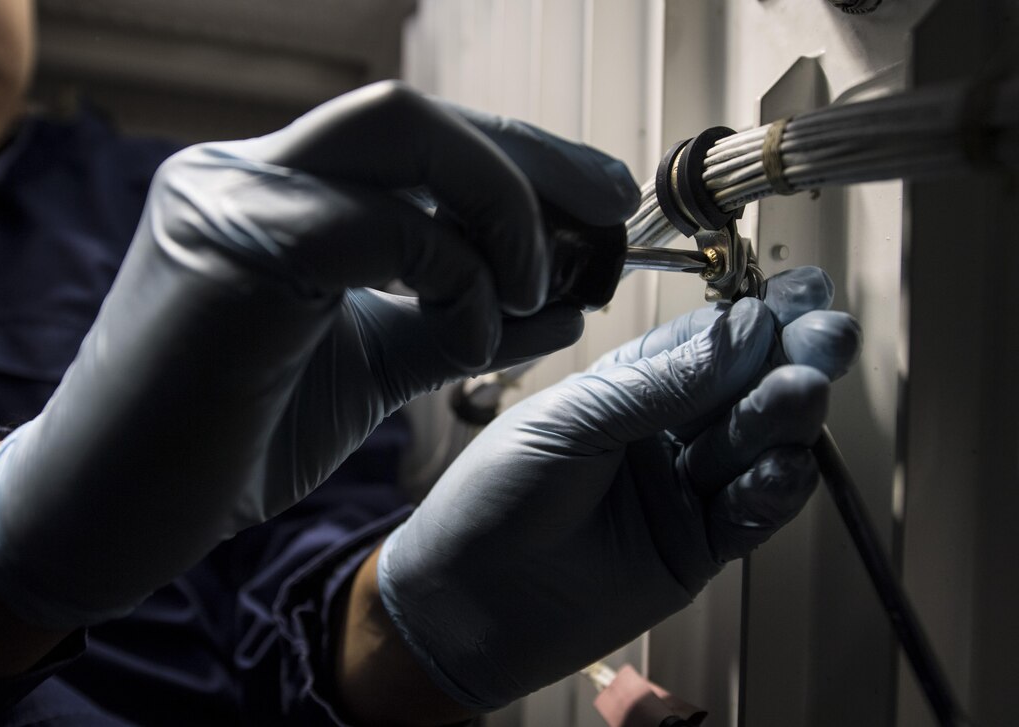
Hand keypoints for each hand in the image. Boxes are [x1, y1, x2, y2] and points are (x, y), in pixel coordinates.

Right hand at [0, 81, 638, 628]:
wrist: (109, 512)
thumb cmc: (233, 441)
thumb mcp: (368, 369)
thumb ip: (453, 325)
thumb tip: (562, 298)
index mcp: (276, 194)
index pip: (413, 138)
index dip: (517, 156)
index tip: (597, 198)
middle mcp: (247, 173)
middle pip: (412, 112)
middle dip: (528, 156)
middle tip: (612, 207)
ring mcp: (231, 199)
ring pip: (401, 136)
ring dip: (500, 209)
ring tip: (539, 287)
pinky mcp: (227, 249)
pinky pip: (380, 226)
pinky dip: (454, 277)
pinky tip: (470, 339)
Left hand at [377, 267, 861, 709]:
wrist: (465, 602)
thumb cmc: (496, 495)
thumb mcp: (571, 420)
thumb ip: (659, 384)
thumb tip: (744, 331)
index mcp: (627, 387)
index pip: (706, 342)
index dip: (755, 318)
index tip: (801, 294)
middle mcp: (663, 433)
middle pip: (743, 390)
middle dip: (788, 360)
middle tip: (826, 337)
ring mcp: (683, 491)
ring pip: (753, 447)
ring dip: (783, 420)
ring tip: (802, 392)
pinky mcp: (697, 549)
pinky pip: (750, 515)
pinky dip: (773, 489)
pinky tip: (787, 464)